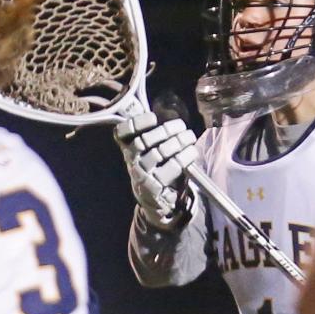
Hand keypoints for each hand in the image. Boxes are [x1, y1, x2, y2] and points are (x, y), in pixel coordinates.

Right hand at [115, 111, 197, 227]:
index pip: (123, 133)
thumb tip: (165, 112)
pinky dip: (184, 157)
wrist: (155, 201)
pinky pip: (171, 167)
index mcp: (128, 148)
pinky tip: (191, 152)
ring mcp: (142, 175)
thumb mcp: (149, 152)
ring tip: (189, 137)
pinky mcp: (155, 187)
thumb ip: (153, 134)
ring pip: (159, 152)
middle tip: (181, 126)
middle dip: (165, 130)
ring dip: (177, 141)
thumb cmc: (156, 169)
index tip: (153, 118)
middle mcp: (132, 161)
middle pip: (144, 140)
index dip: (137, 123)